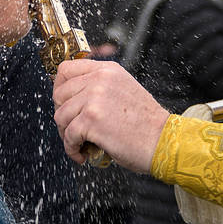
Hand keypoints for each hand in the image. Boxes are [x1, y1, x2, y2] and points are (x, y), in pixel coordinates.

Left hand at [53, 59, 169, 171]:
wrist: (164, 140)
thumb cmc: (147, 124)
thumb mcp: (124, 91)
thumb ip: (100, 88)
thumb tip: (72, 98)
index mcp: (108, 70)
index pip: (66, 69)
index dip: (58, 88)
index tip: (62, 103)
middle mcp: (100, 79)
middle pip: (59, 93)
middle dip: (62, 115)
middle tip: (72, 129)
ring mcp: (94, 98)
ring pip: (60, 116)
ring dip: (66, 134)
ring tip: (79, 144)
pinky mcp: (91, 120)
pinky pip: (68, 136)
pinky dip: (72, 149)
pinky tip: (83, 154)